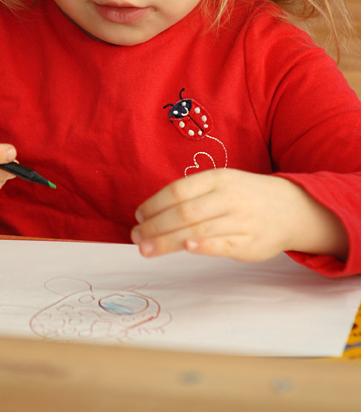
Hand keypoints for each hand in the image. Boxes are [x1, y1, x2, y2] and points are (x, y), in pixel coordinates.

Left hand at [131, 168, 348, 262]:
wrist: (291, 208)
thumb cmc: (245, 196)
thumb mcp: (221, 184)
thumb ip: (192, 195)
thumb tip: (152, 213)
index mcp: (218, 178)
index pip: (178, 190)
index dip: (155, 204)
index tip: (138, 217)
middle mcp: (228, 197)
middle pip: (184, 211)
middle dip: (156, 226)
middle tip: (136, 236)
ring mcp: (241, 220)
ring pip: (198, 229)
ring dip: (168, 241)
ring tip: (147, 249)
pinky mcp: (250, 244)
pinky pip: (223, 244)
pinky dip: (204, 246)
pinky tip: (186, 248)